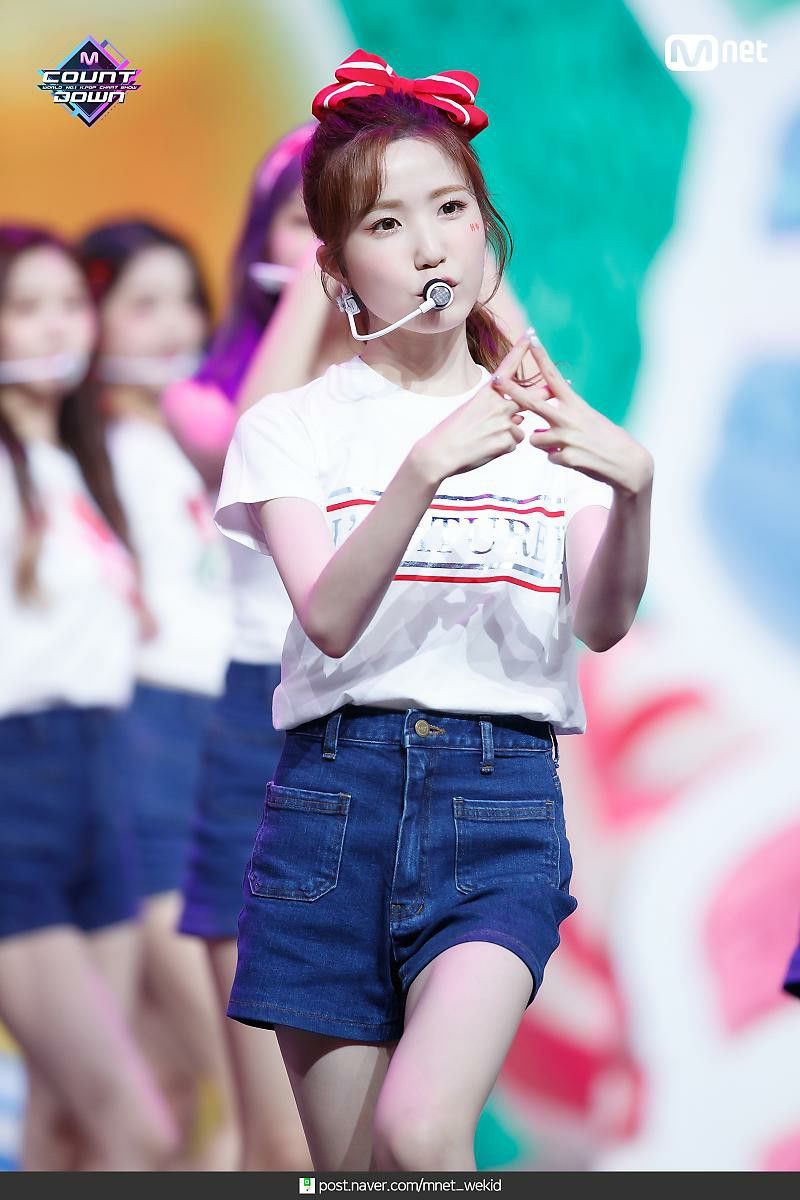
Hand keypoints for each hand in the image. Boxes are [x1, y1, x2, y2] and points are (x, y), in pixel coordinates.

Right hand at [411, 333, 551, 482]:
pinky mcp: (507, 441)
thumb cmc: (451, 432)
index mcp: (487, 393)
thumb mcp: (472, 412)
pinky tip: (486, 449)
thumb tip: (518, 418)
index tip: (531, 336)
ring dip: (508, 434)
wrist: (440, 453)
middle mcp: (499, 404)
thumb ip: (498, 411)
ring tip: (485, 439)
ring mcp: (505, 422)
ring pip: (520, 427)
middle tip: (568, 381)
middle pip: (531, 397)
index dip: (520, 351)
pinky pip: (513, 444)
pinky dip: (502, 448)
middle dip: (547, 392)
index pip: (507, 368)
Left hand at [491, 329, 653, 496]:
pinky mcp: (567, 457)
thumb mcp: (588, 419)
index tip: (531, 339)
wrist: (626, 462)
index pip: (554, 378)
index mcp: (576, 404)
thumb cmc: (606, 439)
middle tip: (496, 379)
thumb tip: (541, 425)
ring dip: (544, 442)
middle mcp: (569, 418)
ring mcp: (566, 438)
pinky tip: (574, 458)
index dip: (542, 358)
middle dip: (513, 391)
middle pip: (533, 403)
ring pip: (534, 438)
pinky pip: (549, 456)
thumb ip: (564, 416)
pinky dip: (557, 457)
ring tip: (564, 444)